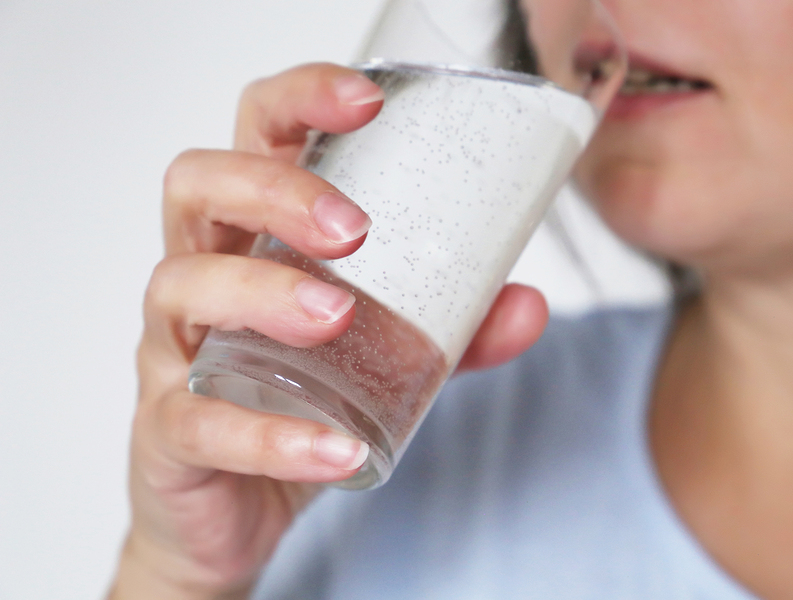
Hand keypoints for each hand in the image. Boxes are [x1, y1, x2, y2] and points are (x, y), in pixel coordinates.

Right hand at [107, 63, 548, 599]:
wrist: (234, 515)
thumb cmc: (295, 405)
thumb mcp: (380, 358)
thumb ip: (450, 333)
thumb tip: (526, 304)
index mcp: (253, 238)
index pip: (254, 137)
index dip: (298, 102)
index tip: (367, 102)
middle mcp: (202, 277)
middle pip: (197, 186)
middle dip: (274, 189)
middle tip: (354, 229)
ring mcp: (171, 351)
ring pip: (179, 285)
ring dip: (262, 290)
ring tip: (338, 317)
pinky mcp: (166, 430)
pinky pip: (197, 420)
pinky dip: (271, 436)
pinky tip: (339, 450)